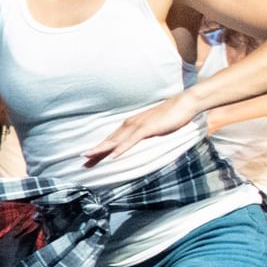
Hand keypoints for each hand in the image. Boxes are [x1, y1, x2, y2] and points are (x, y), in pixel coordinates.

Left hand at [82, 93, 199, 165]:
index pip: (111, 140)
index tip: (89, 159)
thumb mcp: (152, 127)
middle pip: (109, 141)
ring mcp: (137, 126)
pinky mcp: (146, 128)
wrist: (184, 103)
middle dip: (95, 152)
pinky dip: (121, 148)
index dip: (99, 150)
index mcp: (130, 125)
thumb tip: (137, 140)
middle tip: (82, 163)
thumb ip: (142, 134)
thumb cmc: (170, 115)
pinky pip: (131, 141)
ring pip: (116, 141)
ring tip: (88, 158)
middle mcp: (130, 124)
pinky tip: (113, 156)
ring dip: (101, 150)